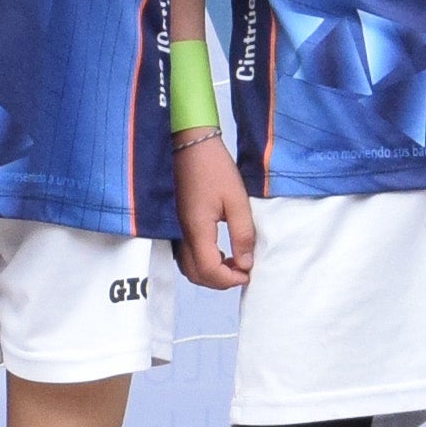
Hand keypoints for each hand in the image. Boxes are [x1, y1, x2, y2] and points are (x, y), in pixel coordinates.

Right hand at [173, 133, 254, 290]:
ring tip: (232, 260)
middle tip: (242, 270)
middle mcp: (183, 234)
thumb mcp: (237, 200)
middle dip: (220, 281)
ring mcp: (177, 230)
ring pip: (188, 268)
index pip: (209, 271)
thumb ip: (242, 234)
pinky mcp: (177, 224)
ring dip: (210, 273)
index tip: (248, 272)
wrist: (190, 145)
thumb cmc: (214, 168)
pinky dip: (201, 262)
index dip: (230, 279)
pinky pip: (185, 255)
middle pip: (196, 275)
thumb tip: (246, 263)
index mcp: (197, 229)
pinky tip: (218, 250)